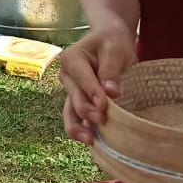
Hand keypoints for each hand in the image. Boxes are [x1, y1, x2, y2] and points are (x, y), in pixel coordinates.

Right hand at [58, 26, 136, 144]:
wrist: (111, 41)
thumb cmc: (112, 42)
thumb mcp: (114, 48)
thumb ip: (111, 69)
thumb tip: (112, 92)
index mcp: (72, 58)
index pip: (81, 77)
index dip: (92, 92)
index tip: (104, 105)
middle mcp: (67, 76)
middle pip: (74, 96)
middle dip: (87, 110)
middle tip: (102, 120)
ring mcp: (71, 90)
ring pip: (70, 111)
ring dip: (78, 126)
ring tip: (90, 140)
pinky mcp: (79, 101)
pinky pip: (77, 117)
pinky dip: (83, 129)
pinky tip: (92, 141)